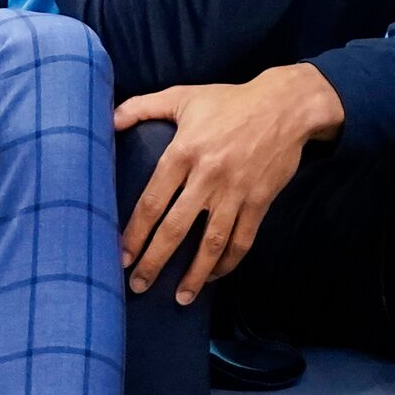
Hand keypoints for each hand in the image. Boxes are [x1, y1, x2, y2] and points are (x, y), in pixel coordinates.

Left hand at [113, 65, 342, 302]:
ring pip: (211, 243)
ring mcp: (236, 192)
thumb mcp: (184, 96)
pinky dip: (228, 262)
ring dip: (194, 274)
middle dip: (154, 261)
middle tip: (138, 284)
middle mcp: (208, 177)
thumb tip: (108, 119)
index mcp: (184, 152)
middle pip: (175, 229)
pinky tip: (214, 277)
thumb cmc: (230, 101)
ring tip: (179, 297)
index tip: (122, 255)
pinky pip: (242, 240)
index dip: (135, 232)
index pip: (152, 201)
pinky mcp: (259, 201)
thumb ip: (143, 107)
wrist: (286, 106)